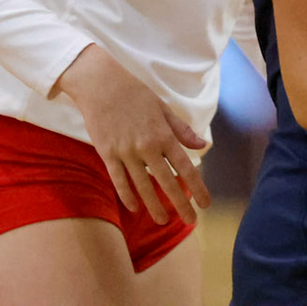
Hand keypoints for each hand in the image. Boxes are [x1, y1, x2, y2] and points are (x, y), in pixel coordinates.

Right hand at [56, 45, 209, 225]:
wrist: (101, 85)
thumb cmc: (136, 95)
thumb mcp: (164, 109)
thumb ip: (182, 130)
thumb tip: (202, 145)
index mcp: (164, 135)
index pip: (185, 167)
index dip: (197, 188)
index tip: (205, 204)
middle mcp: (147, 146)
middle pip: (167, 182)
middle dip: (180, 204)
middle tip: (190, 221)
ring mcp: (125, 152)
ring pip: (142, 186)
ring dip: (154, 206)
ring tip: (163, 222)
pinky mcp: (107, 153)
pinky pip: (118, 180)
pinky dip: (127, 195)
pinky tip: (135, 209)